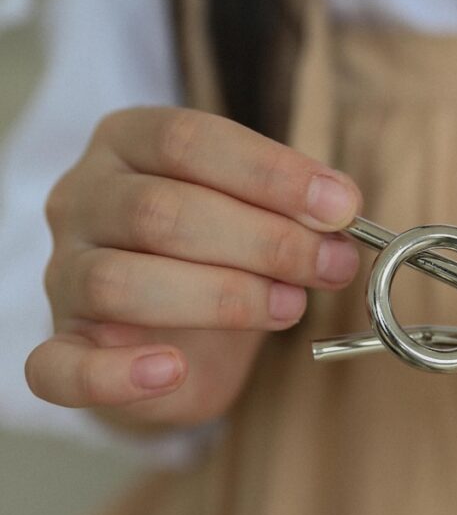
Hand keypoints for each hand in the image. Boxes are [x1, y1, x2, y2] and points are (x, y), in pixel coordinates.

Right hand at [25, 108, 361, 426]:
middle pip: (159, 211)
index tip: (340, 207)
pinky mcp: (62, 345)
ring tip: (289, 308)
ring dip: (221, 298)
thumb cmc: (224, 252)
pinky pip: (59, 368)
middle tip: (330, 266)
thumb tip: (340, 212)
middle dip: (262, 241)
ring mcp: (65, 273)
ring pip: (120, 281)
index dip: (270, 174)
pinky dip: (116, 374)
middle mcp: (84, 198)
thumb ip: (292, 209)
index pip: (188, 140)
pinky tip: (172, 370)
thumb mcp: (259, 211)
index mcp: (129, 141)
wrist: (180, 331)